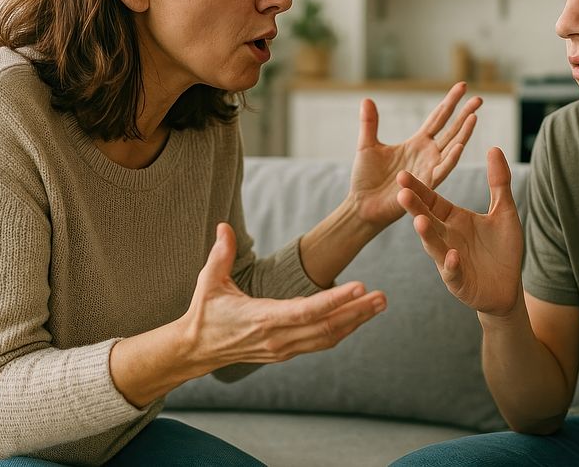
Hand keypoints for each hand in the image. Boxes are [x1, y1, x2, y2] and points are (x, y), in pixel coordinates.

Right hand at [182, 224, 386, 369]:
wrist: (196, 350)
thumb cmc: (205, 312)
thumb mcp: (208, 281)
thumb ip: (220, 254)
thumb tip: (224, 226)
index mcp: (262, 318)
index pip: (306, 310)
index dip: (335, 299)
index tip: (360, 286)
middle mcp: (277, 337)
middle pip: (326, 327)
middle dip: (357, 312)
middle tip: (383, 297)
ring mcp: (283, 348)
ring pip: (327, 337)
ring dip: (356, 321)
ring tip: (379, 304)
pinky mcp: (286, 352)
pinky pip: (320, 342)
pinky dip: (342, 329)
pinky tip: (358, 316)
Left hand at [348, 82, 480, 226]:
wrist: (361, 206)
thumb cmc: (366, 179)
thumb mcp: (367, 145)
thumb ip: (370, 123)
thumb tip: (367, 98)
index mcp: (417, 143)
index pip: (438, 118)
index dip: (450, 102)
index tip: (463, 86)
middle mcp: (427, 154)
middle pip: (451, 129)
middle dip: (465, 113)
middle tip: (480, 98)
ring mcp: (428, 169)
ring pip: (452, 148)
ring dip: (463, 133)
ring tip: (474, 116)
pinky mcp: (426, 184)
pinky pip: (442, 170)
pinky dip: (451, 158)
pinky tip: (460, 145)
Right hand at [397, 147, 523, 316]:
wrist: (508, 287)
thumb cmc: (502, 248)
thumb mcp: (504, 211)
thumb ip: (498, 182)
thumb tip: (494, 148)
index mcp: (453, 219)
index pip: (432, 201)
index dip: (419, 189)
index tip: (402, 174)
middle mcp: (446, 237)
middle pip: (427, 220)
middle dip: (414, 208)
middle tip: (401, 193)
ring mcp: (448, 260)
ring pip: (434, 245)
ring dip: (427, 235)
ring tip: (419, 222)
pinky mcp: (458, 281)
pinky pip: (452, 272)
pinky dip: (451, 264)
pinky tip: (452, 256)